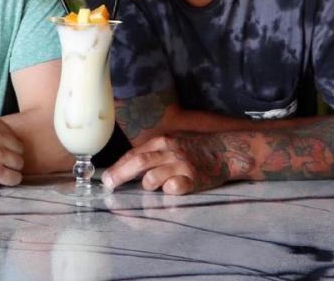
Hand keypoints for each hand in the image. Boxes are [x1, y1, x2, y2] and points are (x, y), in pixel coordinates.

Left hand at [101, 133, 251, 194]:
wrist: (226, 150)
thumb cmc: (195, 148)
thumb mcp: (172, 143)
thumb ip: (153, 152)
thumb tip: (128, 166)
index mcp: (162, 141)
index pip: (134, 154)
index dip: (118, 167)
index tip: (107, 178)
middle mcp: (170, 151)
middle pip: (138, 163)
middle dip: (120, 176)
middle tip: (110, 185)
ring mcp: (182, 165)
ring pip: (152, 179)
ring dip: (148, 186)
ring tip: (156, 186)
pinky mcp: (194, 179)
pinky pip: (174, 188)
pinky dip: (168, 191)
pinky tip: (171, 189)